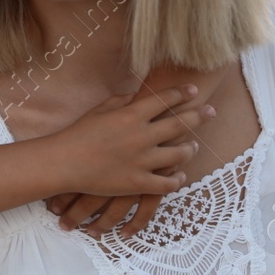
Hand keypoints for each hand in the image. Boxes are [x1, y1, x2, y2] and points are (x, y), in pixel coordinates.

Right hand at [47, 84, 214, 233]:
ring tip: (194, 147)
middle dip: (199, 116)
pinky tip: (180, 176)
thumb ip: (121, 102)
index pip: (164, 100)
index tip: (194, 90)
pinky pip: (166, 183)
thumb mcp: (99, 111)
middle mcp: (141, 136)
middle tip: (211, 111)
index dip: (182, 93)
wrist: (63, 163)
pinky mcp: (137, 182)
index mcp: (130, 115)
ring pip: (178, 155)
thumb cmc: (77, 134)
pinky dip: (176, 179)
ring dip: (190, 149)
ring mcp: (141, 161)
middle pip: (180, 124)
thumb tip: (137, 96)